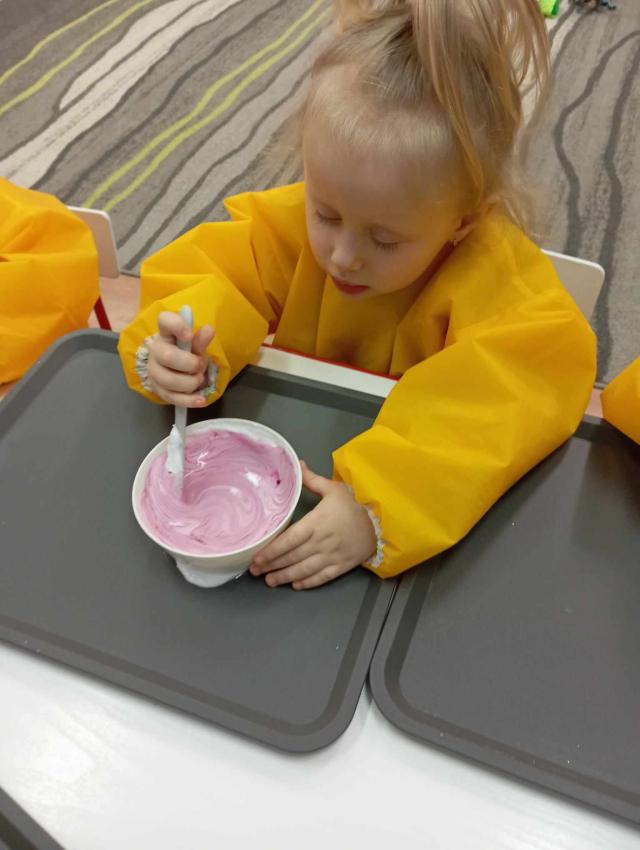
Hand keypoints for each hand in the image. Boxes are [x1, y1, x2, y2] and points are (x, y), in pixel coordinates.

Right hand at [147, 311, 214, 406]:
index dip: (176, 325)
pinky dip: (190, 400)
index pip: (165, 321)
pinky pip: (173, 398)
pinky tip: (201, 400)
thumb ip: (200, 340)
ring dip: (191, 382)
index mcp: (166, 334)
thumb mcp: (194, 345)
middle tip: (200, 365)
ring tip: (199, 379)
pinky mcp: (160, 391)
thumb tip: (209, 330)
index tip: (189, 335)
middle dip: (190, 363)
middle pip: (167, 356)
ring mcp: (155, 373)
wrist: (173, 371)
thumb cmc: (185, 353)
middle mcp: (156, 352)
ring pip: (169, 380)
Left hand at [250, 461, 376, 589]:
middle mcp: (321, 542)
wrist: (380, 523)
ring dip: (285, 576)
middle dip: (272, 565)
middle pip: (292, 556)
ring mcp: (331, 556)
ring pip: (304, 569)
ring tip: (270, 581)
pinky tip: (295, 585)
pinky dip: (308, 582)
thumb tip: (298, 464)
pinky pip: (322, 577)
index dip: (272, 550)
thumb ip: (312, 480)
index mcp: (316, 523)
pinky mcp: (341, 566)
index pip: (289, 540)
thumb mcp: (333, 488)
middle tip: (255, 571)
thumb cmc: (353, 505)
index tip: (257, 557)